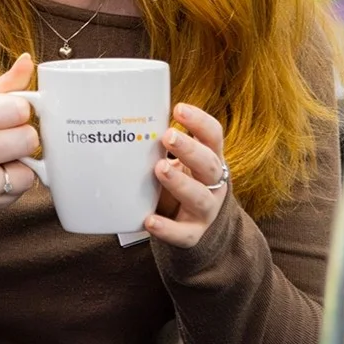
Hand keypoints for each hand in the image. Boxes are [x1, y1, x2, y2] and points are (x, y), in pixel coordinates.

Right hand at [0, 53, 38, 247]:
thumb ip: (0, 87)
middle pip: (29, 139)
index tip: (11, 115)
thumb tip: (28, 60)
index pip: (18, 109)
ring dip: (20, 164)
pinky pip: (19, 192)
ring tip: (0, 159)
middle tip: (7, 137)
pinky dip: (12, 184)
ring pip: (29, 170)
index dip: (21, 110)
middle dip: (23, 136)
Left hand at [145, 103, 227, 248]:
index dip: (200, 121)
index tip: (179, 109)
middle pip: (209, 164)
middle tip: (168, 136)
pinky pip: (183, 234)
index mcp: (210, 159)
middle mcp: (213, 183)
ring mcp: (206, 210)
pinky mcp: (193, 234)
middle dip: (190, 149)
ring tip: (160, 168)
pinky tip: (149, 220)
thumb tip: (129, 115)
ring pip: (199, 197)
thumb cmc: (181, 182)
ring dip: (180, 182)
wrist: (192, 225)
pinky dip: (167, 228)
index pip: (213, 136)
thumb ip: (163, 145)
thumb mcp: (178, 161)